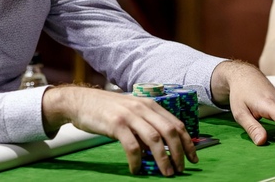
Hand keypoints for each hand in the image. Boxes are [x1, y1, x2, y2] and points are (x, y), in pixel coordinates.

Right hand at [42, 85, 196, 175]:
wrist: (80, 101)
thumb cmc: (106, 109)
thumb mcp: (131, 111)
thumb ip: (146, 124)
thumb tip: (161, 147)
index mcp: (149, 103)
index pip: (176, 123)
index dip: (188, 142)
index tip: (194, 158)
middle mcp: (142, 107)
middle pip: (169, 131)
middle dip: (179, 152)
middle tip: (181, 169)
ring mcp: (129, 115)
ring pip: (154, 139)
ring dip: (163, 159)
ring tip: (166, 173)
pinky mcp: (115, 124)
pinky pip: (132, 146)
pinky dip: (137, 161)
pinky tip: (136, 170)